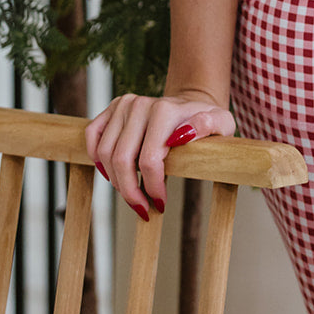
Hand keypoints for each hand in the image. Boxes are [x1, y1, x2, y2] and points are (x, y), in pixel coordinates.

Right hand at [85, 90, 235, 219]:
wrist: (192, 104)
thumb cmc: (207, 121)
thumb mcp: (222, 124)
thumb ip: (209, 127)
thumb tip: (183, 135)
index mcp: (165, 110)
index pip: (149, 160)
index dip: (152, 188)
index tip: (160, 203)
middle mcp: (140, 105)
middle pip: (122, 160)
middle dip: (130, 191)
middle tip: (142, 208)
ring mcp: (124, 105)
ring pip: (105, 153)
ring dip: (115, 181)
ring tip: (132, 193)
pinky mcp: (113, 108)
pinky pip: (92, 136)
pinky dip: (97, 159)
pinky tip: (111, 174)